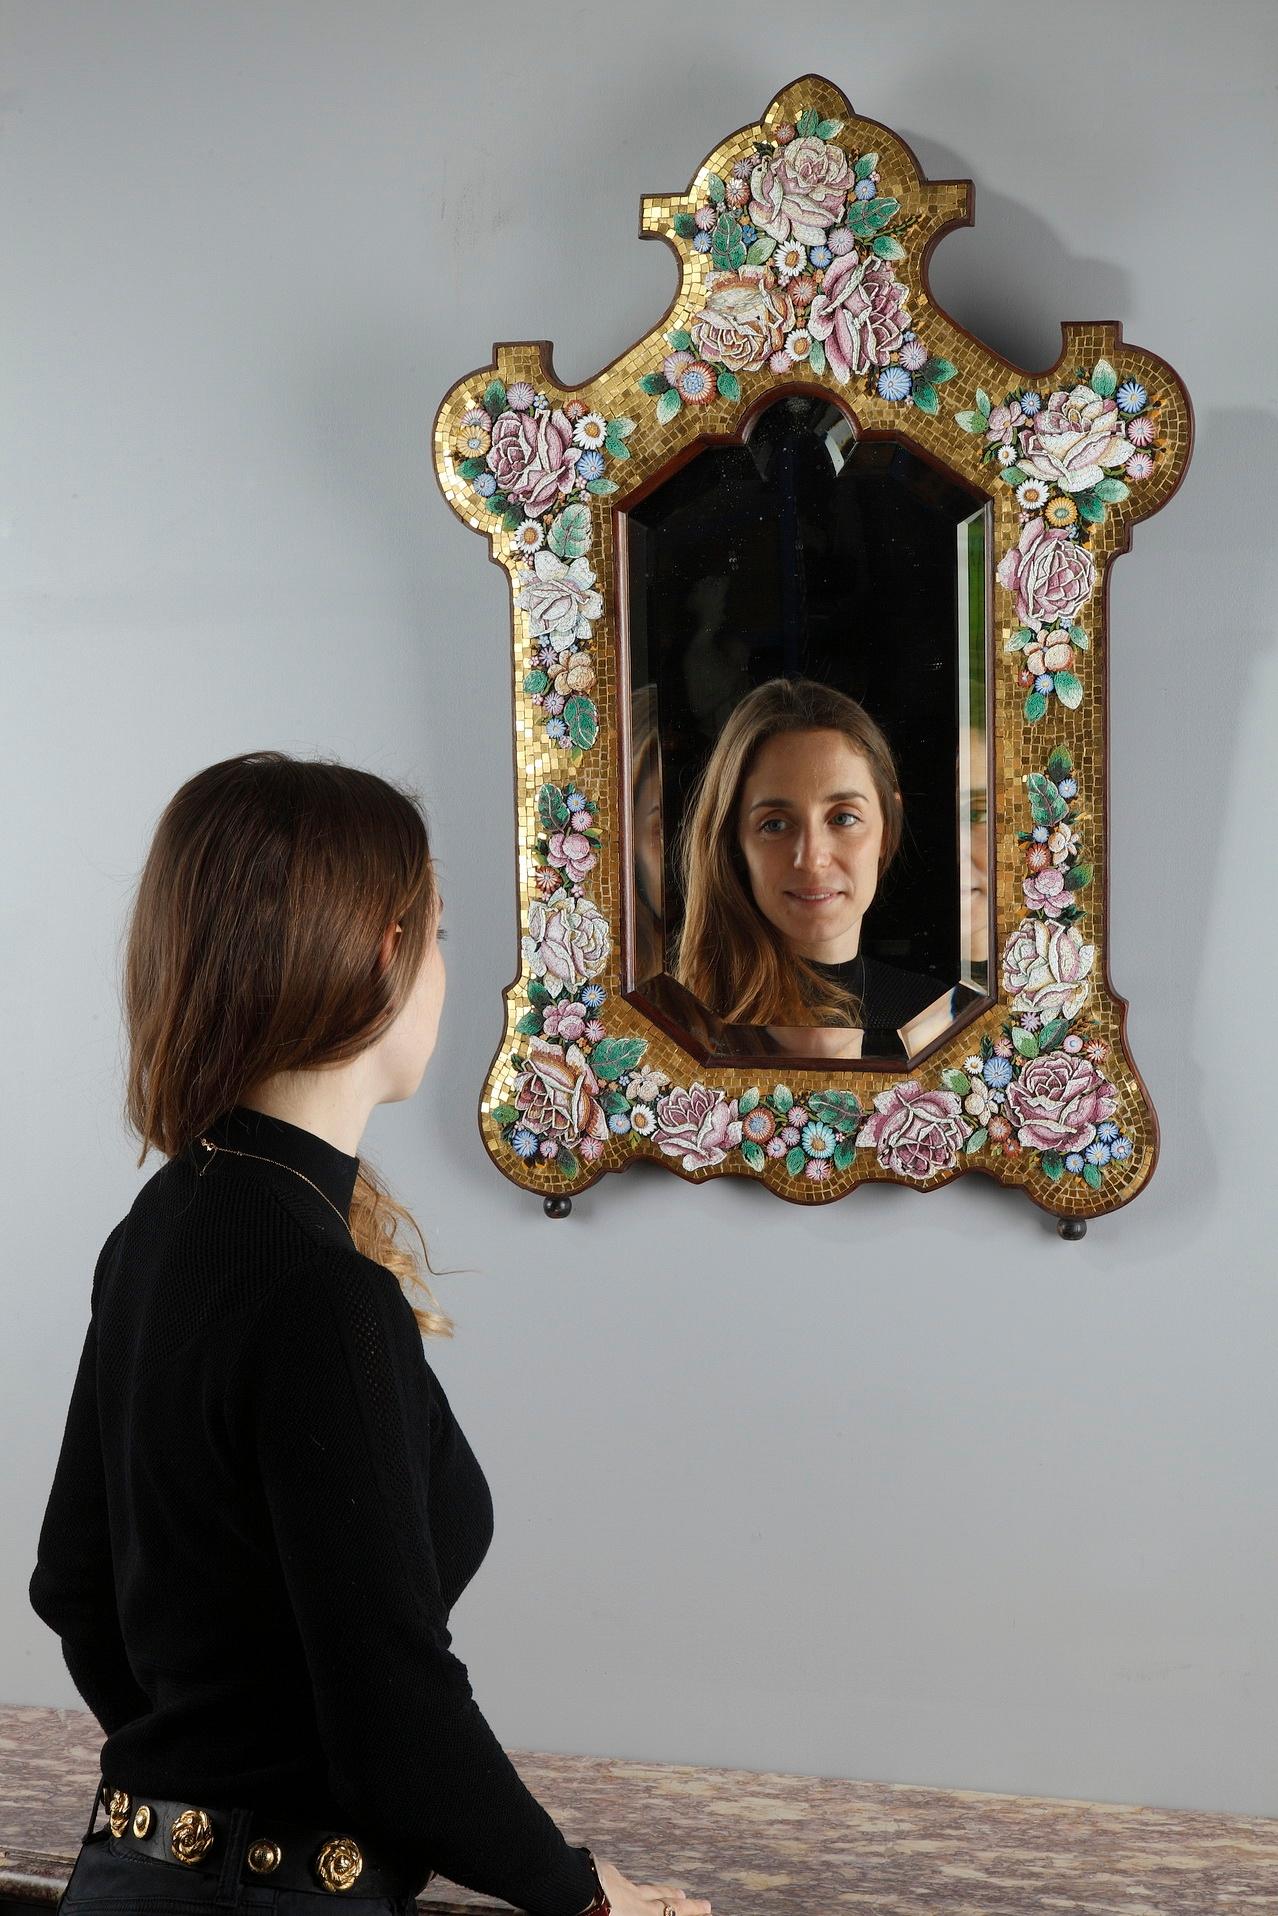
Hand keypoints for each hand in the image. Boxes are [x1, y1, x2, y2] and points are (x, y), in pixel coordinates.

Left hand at [593, 1855, 711, 1915]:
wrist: (573, 1891)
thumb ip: (639, 1911)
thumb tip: (658, 1903)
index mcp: (641, 1914)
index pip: (673, 1913)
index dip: (691, 1911)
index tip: (707, 1908)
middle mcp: (637, 1900)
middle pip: (667, 1903)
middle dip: (688, 1905)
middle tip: (705, 1904)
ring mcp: (623, 1885)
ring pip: (648, 1889)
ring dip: (665, 1892)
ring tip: (678, 1892)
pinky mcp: (606, 1874)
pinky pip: (623, 1880)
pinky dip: (630, 1885)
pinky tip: (627, 1882)